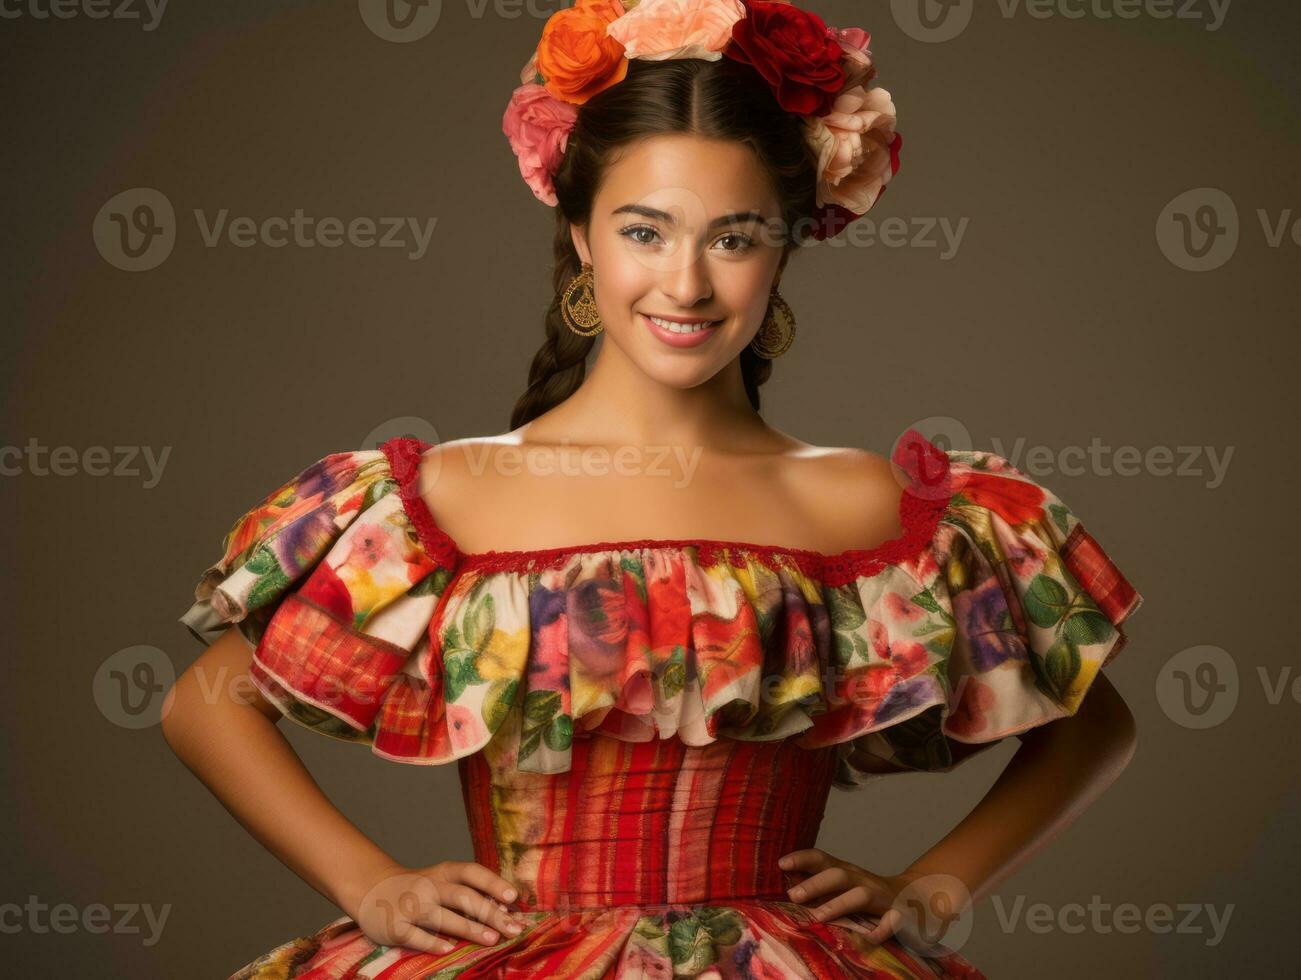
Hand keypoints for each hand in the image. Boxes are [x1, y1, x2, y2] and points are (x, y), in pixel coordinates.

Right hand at [339, 860, 527, 953]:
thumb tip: (506, 911)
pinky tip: (449, 949)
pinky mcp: (396, 926)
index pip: (471, 872)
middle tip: (513, 928)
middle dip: (490, 913)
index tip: (513, 897)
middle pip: (463, 896)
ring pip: (443, 916)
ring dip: (469, 928)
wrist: (371, 889)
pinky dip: (433, 942)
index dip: (493, 883)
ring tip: (493, 939)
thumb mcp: (442, 882)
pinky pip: (417, 936)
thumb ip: (468, 893)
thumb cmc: (420, 889)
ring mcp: (411, 906)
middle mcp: (428, 886)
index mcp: (443, 873)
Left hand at [778, 849, 967, 947]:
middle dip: (816, 883)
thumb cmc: (867, 894)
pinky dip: (882, 929)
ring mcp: (881, 896)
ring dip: (839, 904)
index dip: (802, 858)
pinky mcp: (900, 914)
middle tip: (794, 895)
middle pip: (839, 875)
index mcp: (846, 872)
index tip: (781, 863)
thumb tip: (785, 885)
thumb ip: (819, 884)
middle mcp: (862, 880)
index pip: (823, 859)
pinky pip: (892, 921)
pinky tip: (870, 938)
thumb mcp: (844, 884)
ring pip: (861, 895)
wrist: (915, 896)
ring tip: (818, 916)